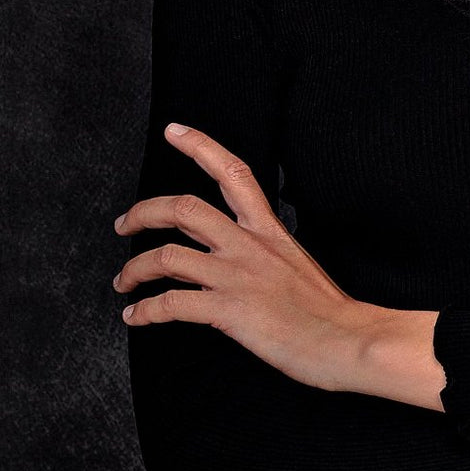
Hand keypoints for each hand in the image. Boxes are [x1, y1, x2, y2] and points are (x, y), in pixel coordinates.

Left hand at [112, 123, 384, 392]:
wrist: (345, 339)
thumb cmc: (326, 309)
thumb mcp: (295, 262)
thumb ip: (264, 252)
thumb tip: (239, 256)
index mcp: (268, 229)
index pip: (233, 172)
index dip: (200, 146)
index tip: (174, 131)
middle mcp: (248, 245)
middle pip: (184, 209)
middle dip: (144, 212)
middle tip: (125, 223)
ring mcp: (236, 276)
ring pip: (167, 256)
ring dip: (134, 268)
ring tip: (124, 281)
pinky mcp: (227, 310)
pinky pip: (171, 304)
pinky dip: (145, 311)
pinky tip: (136, 317)